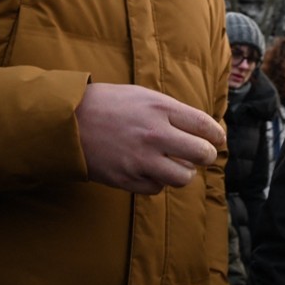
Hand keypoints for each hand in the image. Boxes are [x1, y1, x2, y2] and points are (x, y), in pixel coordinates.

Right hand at [75, 83, 225, 194]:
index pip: (205, 126)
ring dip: (184, 172)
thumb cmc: (108, 104)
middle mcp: (154, 134)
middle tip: (201, 154)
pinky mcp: (126, 179)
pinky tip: (151, 170)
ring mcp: (140, 159)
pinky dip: (158, 182)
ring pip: (183, 177)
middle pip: (202, 154)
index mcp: (160, 108)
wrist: (66, 121)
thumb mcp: (142, 95)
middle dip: (206, 155)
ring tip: (177, 165)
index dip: (217, 135)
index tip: (217, 139)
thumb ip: (172, 111)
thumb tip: (202, 128)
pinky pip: (157, 188)